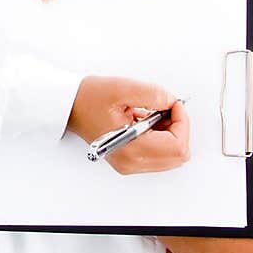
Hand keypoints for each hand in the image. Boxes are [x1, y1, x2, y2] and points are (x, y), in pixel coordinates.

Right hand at [66, 75, 189, 175]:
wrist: (70, 106)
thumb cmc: (89, 99)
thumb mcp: (123, 89)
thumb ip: (152, 94)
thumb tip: (171, 102)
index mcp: (131, 149)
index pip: (177, 147)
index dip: (182, 122)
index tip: (172, 104)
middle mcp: (132, 162)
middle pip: (178, 155)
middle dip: (178, 128)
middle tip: (165, 108)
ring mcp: (131, 164)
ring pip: (172, 156)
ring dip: (171, 132)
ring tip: (152, 113)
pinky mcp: (130, 160)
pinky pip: (160, 154)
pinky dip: (162, 137)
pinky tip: (147, 121)